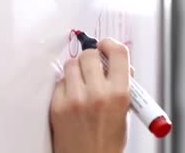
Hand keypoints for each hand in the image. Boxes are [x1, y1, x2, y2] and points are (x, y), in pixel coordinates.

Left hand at [50, 38, 131, 152]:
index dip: (111, 44)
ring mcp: (75, 99)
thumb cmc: (108, 140)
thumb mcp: (126, 111)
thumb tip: (118, 62)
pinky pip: (60, 81)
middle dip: (93, 57)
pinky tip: (73, 95)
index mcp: (120, 94)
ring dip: (78, 69)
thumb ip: (124, 84)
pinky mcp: (58, 106)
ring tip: (83, 82)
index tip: (107, 45)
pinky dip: (66, 84)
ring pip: (72, 64)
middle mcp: (98, 94)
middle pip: (91, 54)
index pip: (118, 53)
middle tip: (94, 65)